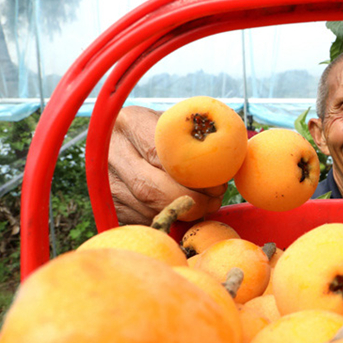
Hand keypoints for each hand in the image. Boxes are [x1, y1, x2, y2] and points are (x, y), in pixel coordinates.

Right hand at [108, 105, 226, 224]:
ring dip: (181, 213)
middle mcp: (110, 150)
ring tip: (205, 207)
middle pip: (150, 187)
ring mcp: (105, 180)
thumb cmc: (168, 132)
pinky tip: (185, 213)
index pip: (160, 154)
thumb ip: (202, 135)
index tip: (218, 183)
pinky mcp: (109, 204)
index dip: (193, 174)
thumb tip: (237, 154)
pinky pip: (142, 220)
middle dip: (189, 201)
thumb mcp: (180, 123)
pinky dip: (168, 220)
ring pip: (146, 208)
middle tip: (214, 201)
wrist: (132, 141)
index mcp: (130, 122)